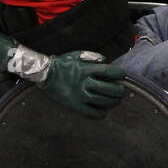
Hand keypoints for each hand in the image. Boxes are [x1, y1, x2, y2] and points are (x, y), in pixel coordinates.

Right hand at [0, 33, 125, 117]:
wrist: (45, 74)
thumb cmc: (63, 63)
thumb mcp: (77, 54)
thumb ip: (93, 56)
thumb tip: (106, 61)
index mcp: (86, 69)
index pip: (108, 72)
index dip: (119, 74)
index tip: (123, 76)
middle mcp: (84, 82)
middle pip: (108, 89)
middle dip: (119, 91)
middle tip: (122, 91)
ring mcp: (79, 95)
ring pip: (102, 101)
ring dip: (113, 102)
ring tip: (116, 101)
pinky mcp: (74, 105)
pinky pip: (90, 112)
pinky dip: (100, 113)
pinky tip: (104, 111)